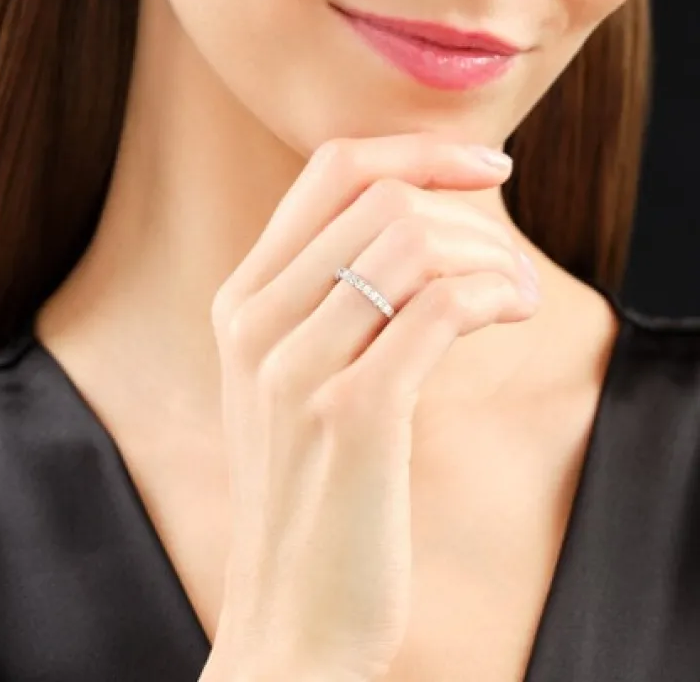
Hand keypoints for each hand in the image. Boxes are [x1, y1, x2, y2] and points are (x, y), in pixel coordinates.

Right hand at [208, 134, 539, 680]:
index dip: (417, 149)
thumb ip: (327, 296)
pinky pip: (438, 309)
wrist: (291, 610)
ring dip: (489, 255)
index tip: (485, 165)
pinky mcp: (353, 416)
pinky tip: (516, 311)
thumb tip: (420, 220)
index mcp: (241, 299)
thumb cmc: (312, 486)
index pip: (331, 170)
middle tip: (511, 261)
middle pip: (382, 197)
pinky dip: (494, 295)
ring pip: (412, 243)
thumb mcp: (292, 376)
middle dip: (470, 213)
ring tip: (518, 293)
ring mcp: (296, 368)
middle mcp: (256, 320)